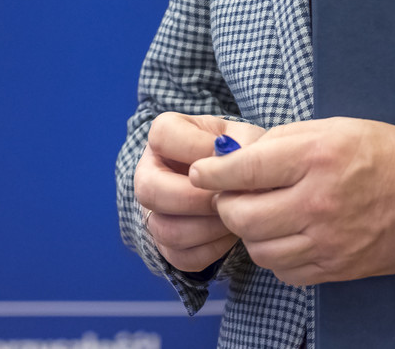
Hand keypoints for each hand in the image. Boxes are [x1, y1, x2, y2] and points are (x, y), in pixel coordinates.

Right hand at [134, 112, 265, 272]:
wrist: (242, 182)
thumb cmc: (242, 153)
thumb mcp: (246, 138)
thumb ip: (243, 147)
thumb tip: (235, 173)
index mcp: (164, 136)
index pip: (161, 136)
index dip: (194, 148)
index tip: (225, 156)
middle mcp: (148, 173)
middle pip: (149, 190)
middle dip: (195, 199)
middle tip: (227, 198)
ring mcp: (153, 212)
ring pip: (165, 230)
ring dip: (207, 228)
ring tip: (235, 217)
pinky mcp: (166, 245)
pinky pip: (181, 257)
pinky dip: (211, 250)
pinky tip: (230, 234)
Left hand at [188, 116, 394, 286]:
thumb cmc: (380, 154)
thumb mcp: (332, 128)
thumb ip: (282, 141)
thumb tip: (236, 156)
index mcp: (316, 157)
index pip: (244, 169)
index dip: (213, 172)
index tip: (201, 173)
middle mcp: (318, 201)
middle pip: (243, 215)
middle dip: (226, 205)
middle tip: (231, 195)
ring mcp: (328, 240)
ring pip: (259, 248)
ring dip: (250, 233)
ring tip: (261, 215)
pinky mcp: (336, 267)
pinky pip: (285, 271)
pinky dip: (277, 256)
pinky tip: (286, 236)